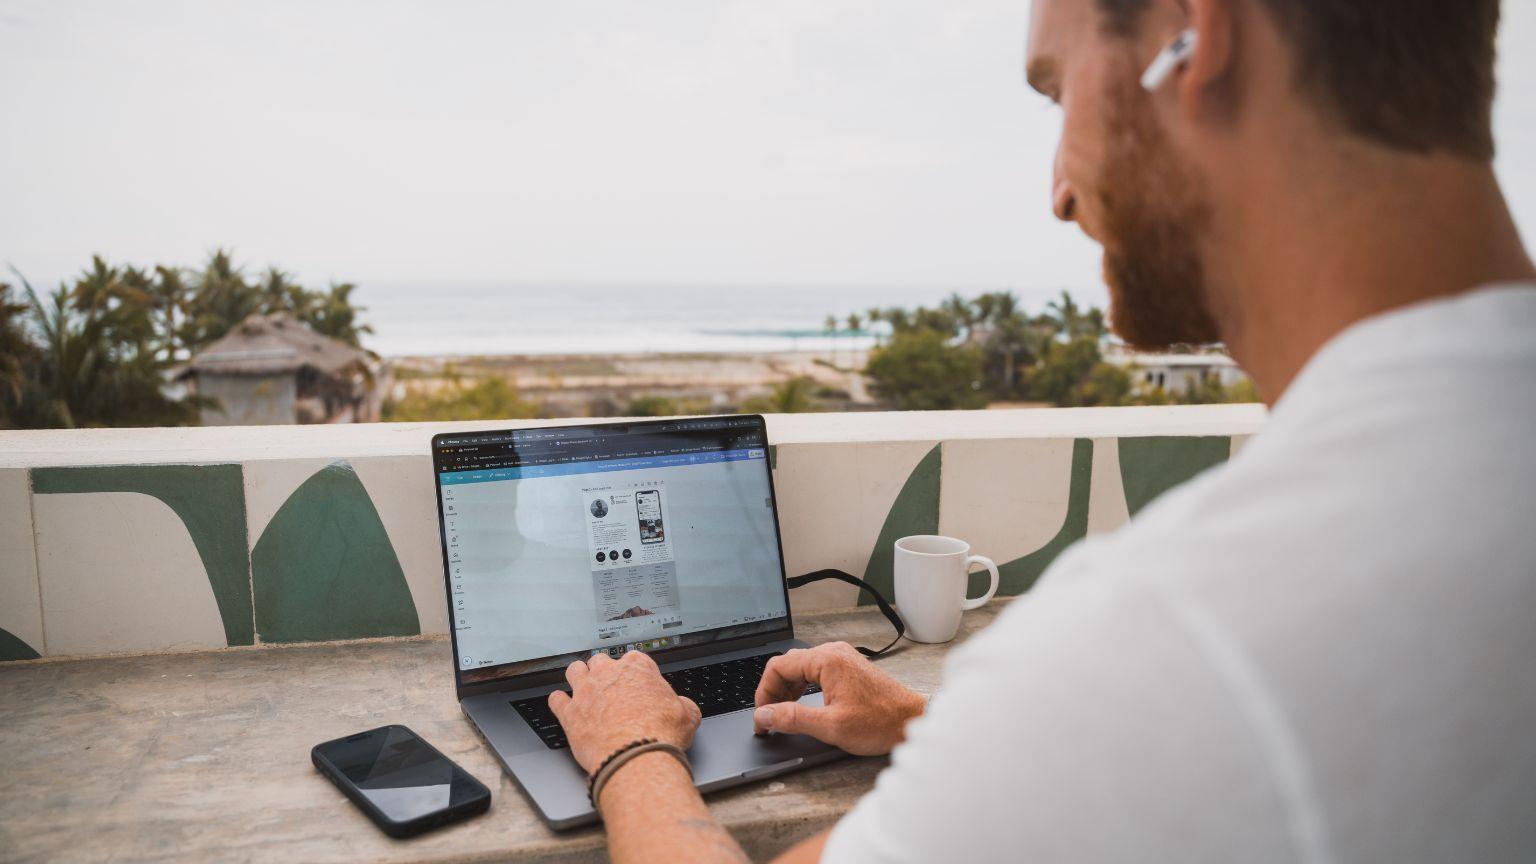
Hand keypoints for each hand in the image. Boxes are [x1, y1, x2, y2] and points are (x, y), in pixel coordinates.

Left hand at [548, 651, 702, 772]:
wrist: (635, 757)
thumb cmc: (660, 735)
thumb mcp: (687, 716)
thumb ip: (682, 705)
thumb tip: (684, 708)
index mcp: (638, 668)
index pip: (634, 658)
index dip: (635, 672)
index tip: (636, 683)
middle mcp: (609, 674)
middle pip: (600, 660)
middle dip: (604, 671)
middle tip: (609, 686)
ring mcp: (586, 691)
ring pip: (574, 670)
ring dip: (579, 677)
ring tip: (583, 688)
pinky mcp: (569, 713)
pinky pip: (556, 699)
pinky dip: (559, 702)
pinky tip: (563, 706)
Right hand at [753, 642, 925, 755]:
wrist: (912, 721)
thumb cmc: (880, 722)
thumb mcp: (830, 725)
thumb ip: (792, 718)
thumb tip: (765, 715)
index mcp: (827, 660)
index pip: (778, 666)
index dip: (763, 693)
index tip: (762, 716)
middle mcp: (833, 653)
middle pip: (787, 665)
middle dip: (773, 692)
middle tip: (769, 719)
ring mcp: (842, 659)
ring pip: (800, 668)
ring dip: (787, 690)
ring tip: (783, 715)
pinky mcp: (848, 668)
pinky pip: (815, 672)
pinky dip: (802, 688)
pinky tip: (801, 705)